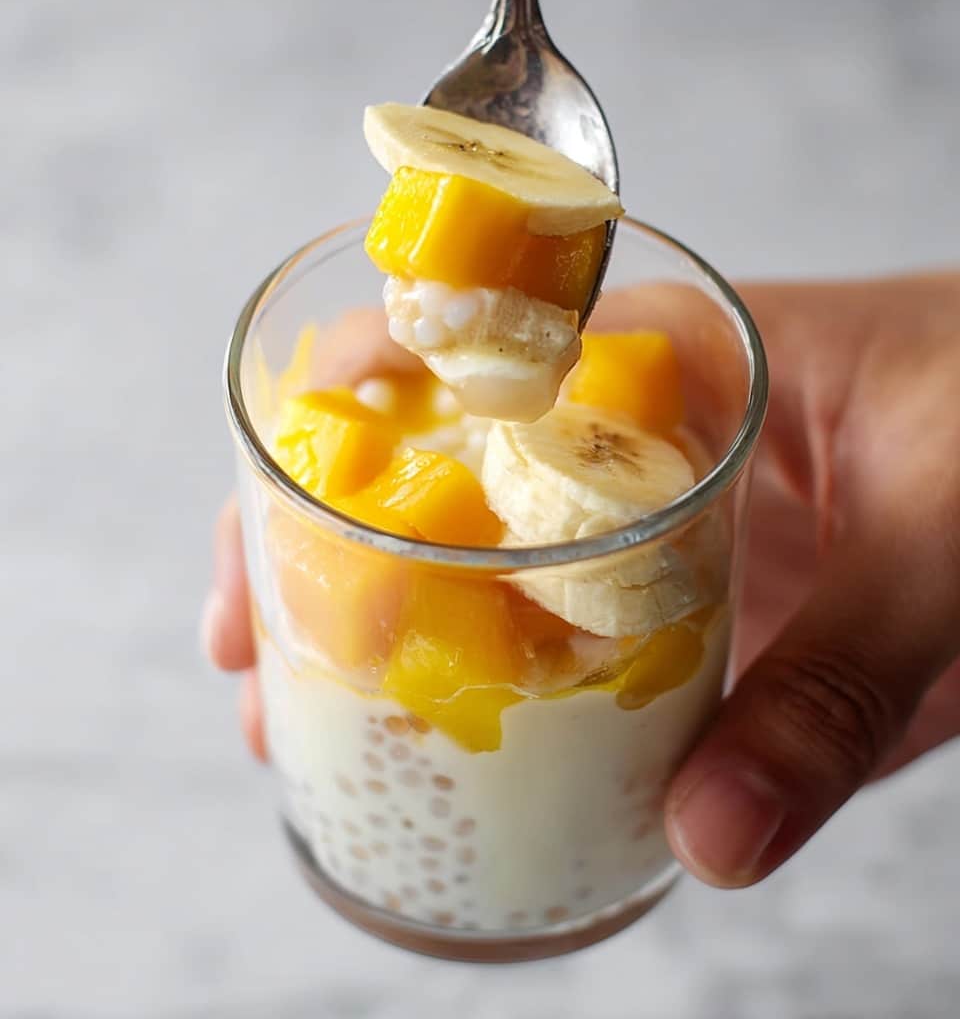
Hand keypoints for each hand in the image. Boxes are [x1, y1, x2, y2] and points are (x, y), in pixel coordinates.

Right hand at [204, 273, 959, 889]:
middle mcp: (646, 442)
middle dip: (338, 551)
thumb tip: (704, 841)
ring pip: (498, 570)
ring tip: (305, 722)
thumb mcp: (938, 539)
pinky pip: (584, 654)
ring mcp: (668, 530)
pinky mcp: (707, 611)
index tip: (278, 498)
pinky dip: (513, 705)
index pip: (481, 353)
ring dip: (399, 636)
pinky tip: (458, 769)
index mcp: (677, 361)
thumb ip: (838, 685)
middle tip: (256, 651)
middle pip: (450, 473)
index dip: (357, 408)